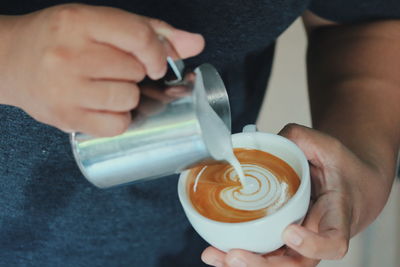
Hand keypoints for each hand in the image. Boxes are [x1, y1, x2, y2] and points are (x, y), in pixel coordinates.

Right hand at [0, 4, 203, 135]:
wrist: (10, 61)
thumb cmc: (59, 39)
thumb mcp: (100, 23)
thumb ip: (151, 31)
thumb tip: (196, 43)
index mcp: (81, 22)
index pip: (139, 36)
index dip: (156, 53)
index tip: (155, 64)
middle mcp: (70, 54)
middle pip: (135, 72)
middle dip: (134, 74)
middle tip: (114, 72)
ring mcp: (66, 88)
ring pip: (128, 100)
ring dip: (128, 97)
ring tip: (107, 89)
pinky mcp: (65, 117)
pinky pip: (116, 125)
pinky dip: (118, 120)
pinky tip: (103, 108)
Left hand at [202, 124, 389, 266]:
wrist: (350, 187)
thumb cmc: (341, 169)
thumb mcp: (326, 147)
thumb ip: (297, 139)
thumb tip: (258, 140)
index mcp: (336, 216)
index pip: (334, 241)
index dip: (314, 244)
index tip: (290, 231)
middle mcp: (317, 236)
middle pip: (295, 264)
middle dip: (263, 265)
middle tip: (235, 255)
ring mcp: (299, 243)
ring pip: (275, 264)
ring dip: (245, 264)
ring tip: (215, 256)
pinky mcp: (283, 240)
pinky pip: (263, 254)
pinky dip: (240, 256)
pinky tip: (215, 253)